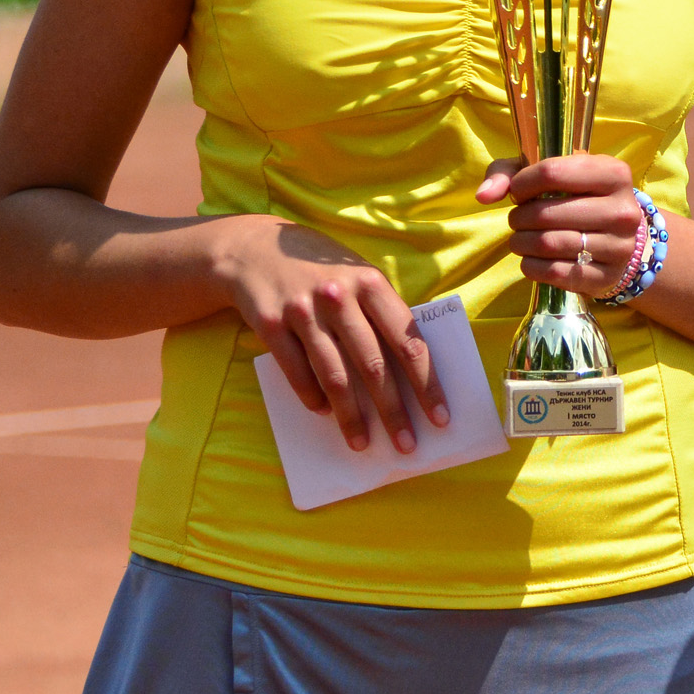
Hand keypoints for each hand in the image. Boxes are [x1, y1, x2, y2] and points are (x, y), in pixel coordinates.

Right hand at [208, 215, 447, 454]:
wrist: (254, 249)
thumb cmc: (322, 269)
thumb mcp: (358, 275)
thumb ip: (382, 312)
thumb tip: (411, 369)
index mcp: (371, 282)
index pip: (408, 341)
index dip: (426, 383)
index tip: (440, 416)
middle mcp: (339, 296)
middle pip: (373, 365)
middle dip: (393, 410)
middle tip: (406, 445)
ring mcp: (303, 310)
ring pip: (334, 375)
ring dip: (351, 416)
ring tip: (361, 443)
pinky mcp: (271, 323)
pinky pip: (296, 371)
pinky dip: (312, 396)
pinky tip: (324, 413)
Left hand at [479, 153, 649, 299]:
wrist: (620, 240)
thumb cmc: (579, 198)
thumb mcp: (553, 173)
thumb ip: (510, 173)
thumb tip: (484, 195)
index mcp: (614, 173)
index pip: (552, 172)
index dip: (522, 183)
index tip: (518, 192)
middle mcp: (623, 210)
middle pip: (546, 213)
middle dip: (519, 217)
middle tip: (517, 219)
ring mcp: (619, 247)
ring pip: (548, 244)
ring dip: (521, 242)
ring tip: (520, 239)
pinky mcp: (607, 277)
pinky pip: (554, 273)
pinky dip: (531, 266)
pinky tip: (531, 259)